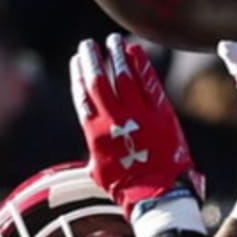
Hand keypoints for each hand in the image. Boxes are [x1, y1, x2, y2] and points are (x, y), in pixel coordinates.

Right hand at [69, 34, 202, 215]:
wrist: (158, 195)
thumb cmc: (128, 189)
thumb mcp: (101, 172)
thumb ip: (96, 153)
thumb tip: (94, 152)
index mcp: (95, 135)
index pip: (82, 97)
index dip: (78, 76)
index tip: (76, 61)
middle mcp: (113, 121)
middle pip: (98, 81)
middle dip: (91, 60)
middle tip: (88, 44)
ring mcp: (138, 115)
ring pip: (122, 77)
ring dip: (116, 56)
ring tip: (112, 40)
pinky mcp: (160, 114)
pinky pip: (148, 83)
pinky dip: (141, 64)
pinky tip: (135, 50)